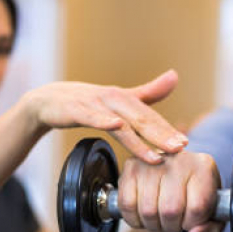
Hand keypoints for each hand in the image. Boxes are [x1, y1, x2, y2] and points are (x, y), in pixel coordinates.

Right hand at [22, 70, 186, 163]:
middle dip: (161, 135)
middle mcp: (113, 98)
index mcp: (125, 99)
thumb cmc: (86, 102)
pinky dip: (103, 120)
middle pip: (140, 119)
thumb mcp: (119, 98)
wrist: (47, 100)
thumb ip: (148, 92)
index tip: (185, 144)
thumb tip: (175, 76)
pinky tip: (115, 126)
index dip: (167, 130)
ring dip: (138, 139)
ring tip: (154, 155)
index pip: (150, 117)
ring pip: (120, 122)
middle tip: (179, 149)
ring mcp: (94, 103)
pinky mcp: (75, 108)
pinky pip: (90, 116)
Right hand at [117, 151, 224, 231]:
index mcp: (203, 167)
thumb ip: (210, 231)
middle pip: (170, 211)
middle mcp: (178, 159)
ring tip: (161, 218)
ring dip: (154, 225)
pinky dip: (135, 220)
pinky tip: (144, 216)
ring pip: (148, 211)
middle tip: (174, 222)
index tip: (190, 220)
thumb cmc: (197, 196)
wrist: (179, 173)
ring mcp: (152, 162)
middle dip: (171, 226)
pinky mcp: (131, 167)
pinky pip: (127, 205)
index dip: (192, 224)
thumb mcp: (213, 215)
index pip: (197, 208)